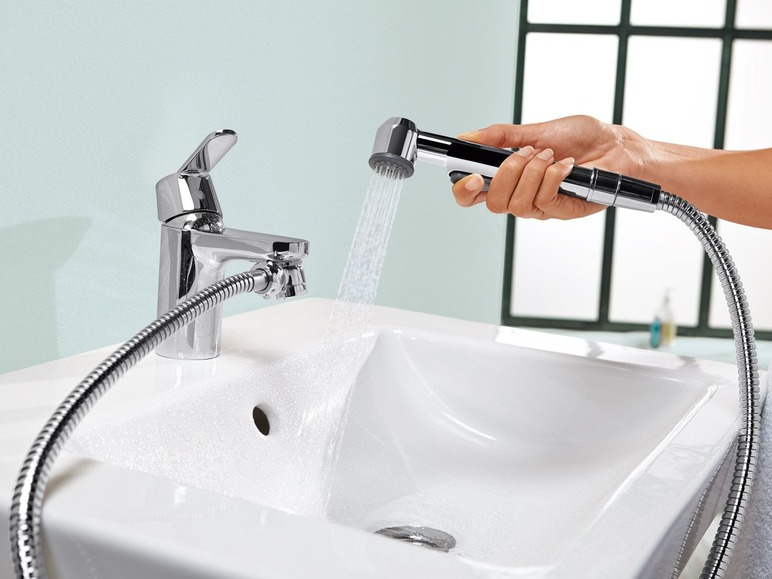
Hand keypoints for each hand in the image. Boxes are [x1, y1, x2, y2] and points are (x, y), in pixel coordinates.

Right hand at [451, 115, 645, 219]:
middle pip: (493, 202)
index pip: (473, 195)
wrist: (615, 145)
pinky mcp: (563, 211)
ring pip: (517, 203)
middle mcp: (521, 196)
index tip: (471, 175)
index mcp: (509, 179)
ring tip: (550, 156)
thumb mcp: (535, 130)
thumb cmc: (581, 140)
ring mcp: (541, 206)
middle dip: (506, 172)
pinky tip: (565, 166)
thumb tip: (468, 137)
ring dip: (533, 173)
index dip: (465, 191)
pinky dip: (552, 177)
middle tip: (527, 153)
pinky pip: (545, 200)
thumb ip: (500, 136)